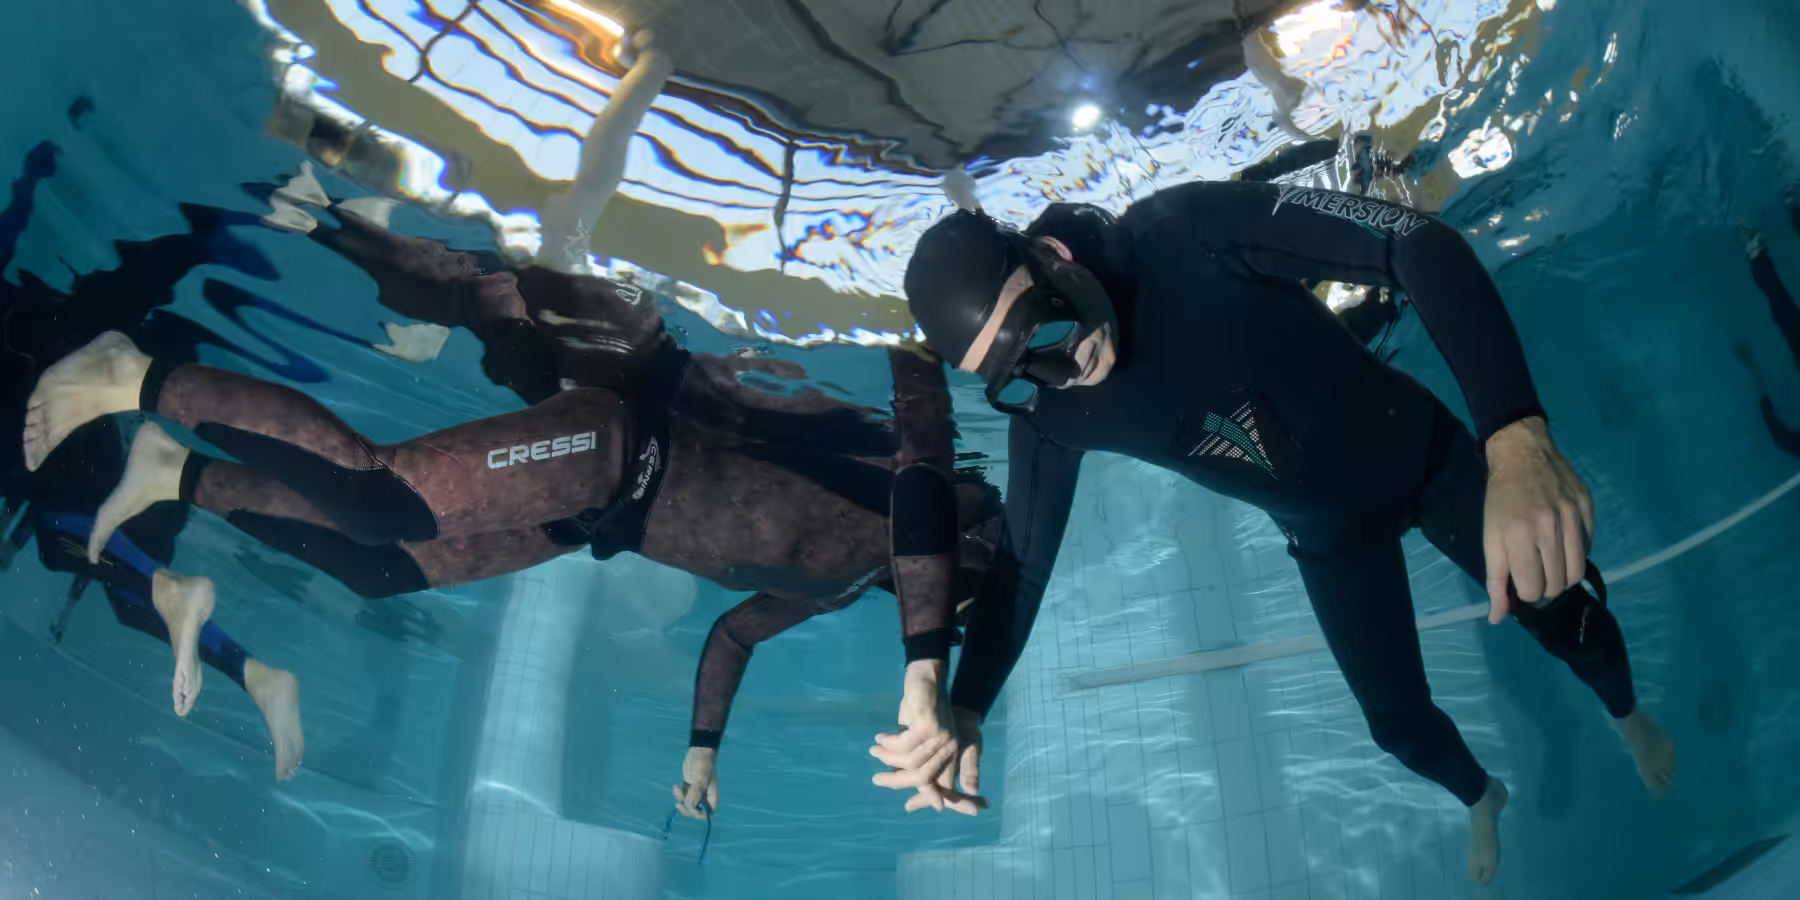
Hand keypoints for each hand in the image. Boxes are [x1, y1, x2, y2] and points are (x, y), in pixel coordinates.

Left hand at [671, 746, 718, 818]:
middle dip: (686, 808)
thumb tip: (690, 806)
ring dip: (680, 800)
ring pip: (687, 805)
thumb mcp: (701, 777)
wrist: (698, 751)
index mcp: (712, 797)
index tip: (690, 806)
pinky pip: (682, 798)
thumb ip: (696, 792)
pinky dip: (678, 795)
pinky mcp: (688, 789)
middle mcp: (705, 798)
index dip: (698, 814)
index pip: (707, 814)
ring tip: (677, 789)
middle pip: (695, 812)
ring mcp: (696, 794)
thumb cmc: (704, 764)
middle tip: (679, 802)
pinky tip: (676, 786)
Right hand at [870, 661, 985, 813]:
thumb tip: (901, 786)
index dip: (934, 799)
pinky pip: (902, 746)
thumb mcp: (917, 739)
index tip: (922, 809)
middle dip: (897, 782)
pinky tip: (880, 737)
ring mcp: (940, 737)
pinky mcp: (927, 726)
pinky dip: (888, 744)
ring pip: (910, 763)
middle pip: (922, 779)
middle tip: (877, 779)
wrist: (925, 677)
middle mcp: (949, 749)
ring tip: (875, 750)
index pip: (947, 786)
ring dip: (888, 758)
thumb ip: (914, 763)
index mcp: (950, 755)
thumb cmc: (919, 710)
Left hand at [1482, 417, 1594, 623]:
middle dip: (1545, 588)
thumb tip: (1497, 618)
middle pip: (1558, 584)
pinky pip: (1589, 548)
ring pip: (1577, 571)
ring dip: (1563, 577)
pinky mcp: (1588, 509)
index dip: (1527, 594)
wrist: (1523, 454)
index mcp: (1520, 537)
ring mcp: (1573, 517)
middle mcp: (1550, 528)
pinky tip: (1562, 544)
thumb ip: (1495, 580)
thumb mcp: (1490, 539)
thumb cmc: (1500, 500)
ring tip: (1550, 566)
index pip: (1534, 589)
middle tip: (1536, 576)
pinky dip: (1576, 554)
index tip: (1522, 584)